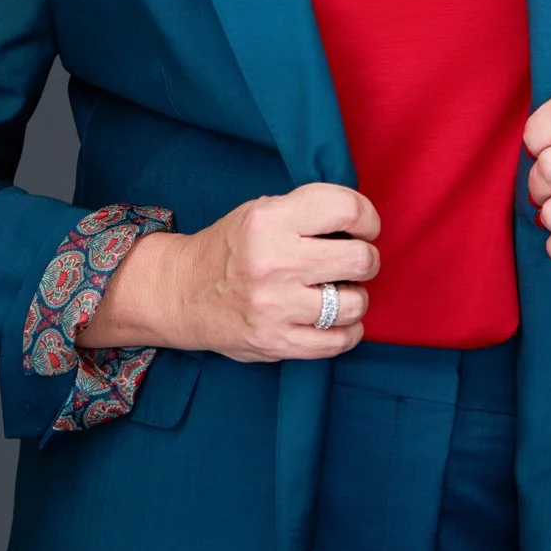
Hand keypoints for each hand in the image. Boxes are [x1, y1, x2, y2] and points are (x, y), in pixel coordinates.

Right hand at [79, 183, 380, 359]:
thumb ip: (307, 211)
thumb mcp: (261, 211)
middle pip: (360, 259)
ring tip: (341, 292)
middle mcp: (274, 262)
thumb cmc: (231, 247)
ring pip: (354, 304)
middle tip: (355, 261)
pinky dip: (348, 332)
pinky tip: (338, 321)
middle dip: (366, 259)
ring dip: (356, 298)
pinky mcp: (276, 342)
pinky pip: (337, 342)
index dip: (367, 217)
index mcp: (270, 220)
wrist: (183, 292)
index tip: (365, 227)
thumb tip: (362, 221)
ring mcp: (275, 306)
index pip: (346, 209)